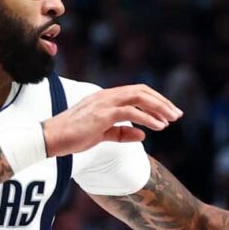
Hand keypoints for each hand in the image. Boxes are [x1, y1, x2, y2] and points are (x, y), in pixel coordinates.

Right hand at [42, 85, 181, 154]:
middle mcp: (106, 96)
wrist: (51, 139)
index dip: (154, 101)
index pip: (136, 92)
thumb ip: (121, 133)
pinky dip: (147, 118)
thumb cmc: (73, 137)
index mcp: (106, 98)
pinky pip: (130, 112)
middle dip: (162, 102)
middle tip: (177, 114)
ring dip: (159, 108)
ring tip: (172, 120)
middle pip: (141, 91)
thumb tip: (143, 134)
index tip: (168, 113)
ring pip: (139, 97)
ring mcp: (104, 103)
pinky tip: (159, 126)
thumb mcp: (101, 135)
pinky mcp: (102, 114)